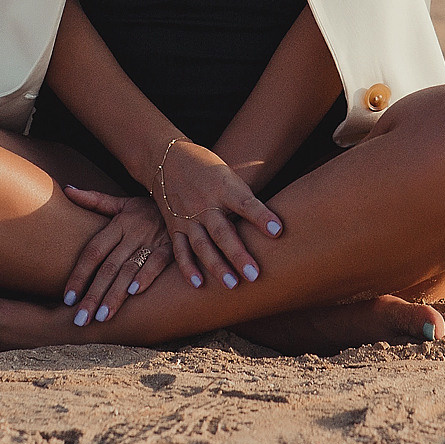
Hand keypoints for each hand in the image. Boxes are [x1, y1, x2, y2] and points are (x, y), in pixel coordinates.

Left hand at [56, 186, 172, 325]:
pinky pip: (158, 262)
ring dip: (116, 294)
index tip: (67, 299)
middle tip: (81, 319)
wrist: (185, 201)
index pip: (93, 252)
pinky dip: (147, 276)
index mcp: (119, 224)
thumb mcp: (122, 203)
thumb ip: (95, 200)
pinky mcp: (171, 247)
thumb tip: (68, 190)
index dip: (79, 275)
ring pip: (130, 269)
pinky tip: (135, 293)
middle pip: (108, 267)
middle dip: (93, 295)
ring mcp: (153, 240)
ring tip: (103, 316)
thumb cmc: (148, 208)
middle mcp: (133, 233)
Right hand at [152, 138, 283, 290]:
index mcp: (223, 187)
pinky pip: (180, 250)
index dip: (261, 216)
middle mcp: (204, 203)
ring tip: (232, 284)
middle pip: (222, 232)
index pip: (245, 203)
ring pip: (202, 245)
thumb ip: (243, 199)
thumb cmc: (207, 168)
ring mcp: (187, 216)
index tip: (278, 230)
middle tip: (254, 275)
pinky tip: (199, 284)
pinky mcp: (174, 226)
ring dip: (216, 266)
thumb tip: (269, 225)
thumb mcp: (228, 175)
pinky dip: (187, 268)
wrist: (166, 159)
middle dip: (238, 254)